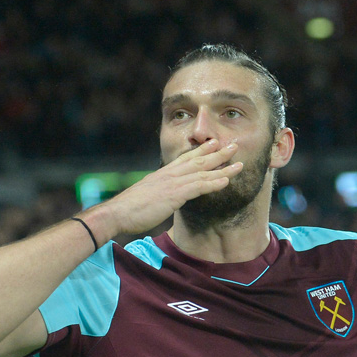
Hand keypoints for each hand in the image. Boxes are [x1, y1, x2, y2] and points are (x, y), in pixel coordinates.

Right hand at [84, 139, 241, 238]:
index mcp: (163, 174)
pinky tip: (226, 182)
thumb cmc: (130, 209)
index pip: (186, 158)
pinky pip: (197, 187)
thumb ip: (161, 194)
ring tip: (239, 164)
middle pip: (198, 160)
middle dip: (218, 153)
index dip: (202, 150)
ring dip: (223, 168)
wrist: (117, 213)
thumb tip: (168, 198)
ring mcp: (172, 183)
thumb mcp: (148, 197)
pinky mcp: (173, 195)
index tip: (215, 143)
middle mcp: (169, 174)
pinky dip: (213, 183)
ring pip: (202, 172)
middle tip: (234, 145)